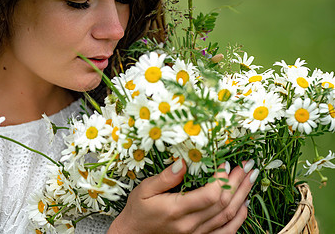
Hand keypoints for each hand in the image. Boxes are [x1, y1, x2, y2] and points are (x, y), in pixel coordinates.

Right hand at [108, 159, 257, 233]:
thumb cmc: (139, 210)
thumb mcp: (145, 189)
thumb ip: (165, 177)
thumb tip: (183, 163)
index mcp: (176, 209)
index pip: (209, 195)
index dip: (222, 179)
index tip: (225, 163)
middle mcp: (190, 224)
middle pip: (223, 203)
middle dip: (237, 182)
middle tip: (246, 166)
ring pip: (228, 216)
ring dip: (242, 196)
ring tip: (250, 179)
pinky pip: (226, 231)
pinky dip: (239, 218)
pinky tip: (244, 204)